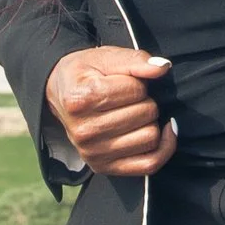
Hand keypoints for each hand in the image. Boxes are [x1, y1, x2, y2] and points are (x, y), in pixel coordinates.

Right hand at [44, 47, 179, 176]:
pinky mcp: (103, 167)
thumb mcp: (105, 57)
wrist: (60, 95)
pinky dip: (165, 147)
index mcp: (82, 99)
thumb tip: (163, 67)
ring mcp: (93, 153)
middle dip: (144, 100)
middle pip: (146, 113)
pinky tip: (164, 131)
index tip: (124, 82)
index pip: (136, 90)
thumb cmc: (85, 75)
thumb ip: (135, 60)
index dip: (137, 82)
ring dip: (150, 121)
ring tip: (133, 113)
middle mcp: (85, 130)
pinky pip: (150, 164)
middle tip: (128, 99)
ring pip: (151, 136)